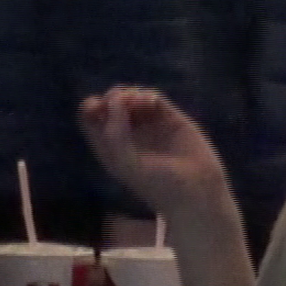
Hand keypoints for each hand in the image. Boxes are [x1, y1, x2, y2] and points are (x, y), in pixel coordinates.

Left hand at [79, 87, 227, 213]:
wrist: (195, 191)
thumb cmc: (158, 185)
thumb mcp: (128, 165)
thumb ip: (115, 134)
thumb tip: (115, 99)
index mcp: (110, 148)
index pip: (90, 119)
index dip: (90, 108)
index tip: (100, 110)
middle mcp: (127, 135)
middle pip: (108, 104)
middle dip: (111, 98)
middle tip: (121, 104)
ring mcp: (148, 126)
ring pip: (130, 97)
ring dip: (129, 94)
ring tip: (137, 103)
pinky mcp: (169, 119)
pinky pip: (152, 98)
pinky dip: (147, 95)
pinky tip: (149, 103)